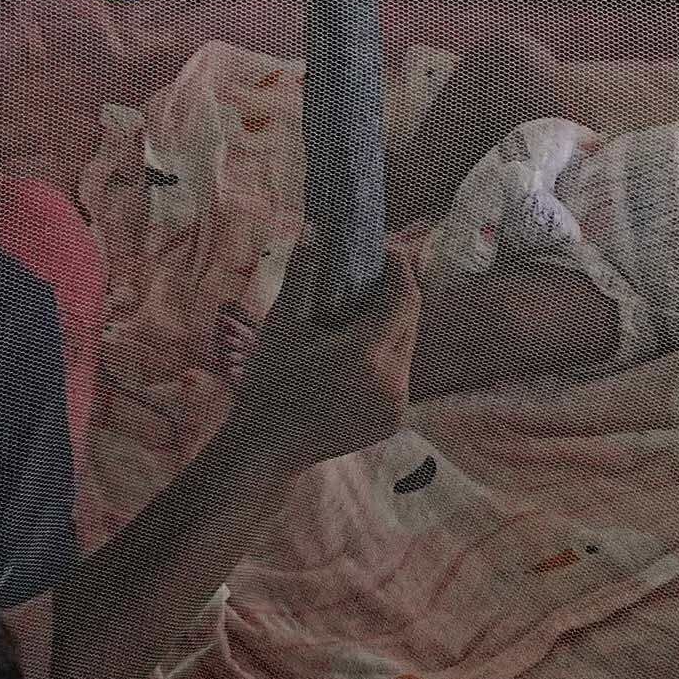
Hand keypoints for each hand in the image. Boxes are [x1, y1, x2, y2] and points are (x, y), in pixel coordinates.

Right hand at [223, 243, 416, 471]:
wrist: (267, 448)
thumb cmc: (271, 382)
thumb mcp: (283, 322)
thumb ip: (305, 273)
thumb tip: (317, 230)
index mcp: (369, 353)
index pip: (405, 296)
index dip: (398, 267)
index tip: (382, 250)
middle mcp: (394, 381)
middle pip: (410, 320)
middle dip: (394, 293)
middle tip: (368, 275)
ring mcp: (397, 405)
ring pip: (405, 348)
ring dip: (388, 325)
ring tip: (356, 314)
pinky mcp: (393, 420)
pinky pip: (398, 374)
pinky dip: (383, 356)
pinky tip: (353, 352)